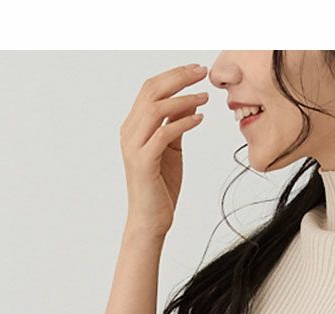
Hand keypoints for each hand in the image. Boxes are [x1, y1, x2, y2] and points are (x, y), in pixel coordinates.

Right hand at [120, 63, 209, 240]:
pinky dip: (183, 122)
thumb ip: (174, 125)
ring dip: (183, 99)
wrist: (150, 222)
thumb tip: (187, 101)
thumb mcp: (171, 150)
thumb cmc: (160, 188)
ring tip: (204, 98)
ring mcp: (134, 147)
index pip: (150, 89)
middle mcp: (129, 133)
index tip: (197, 70)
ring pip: (155, 109)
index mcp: (133, 127)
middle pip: (151, 92)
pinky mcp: (144, 163)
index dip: (173, 75)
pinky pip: (163, 134)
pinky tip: (199, 119)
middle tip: (202, 72)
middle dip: (178, 78)